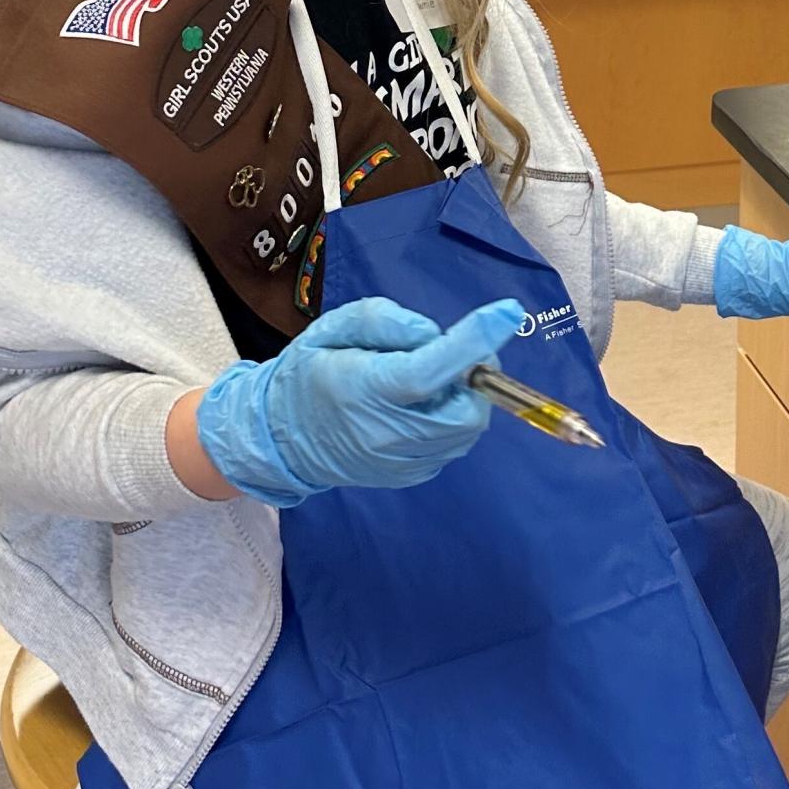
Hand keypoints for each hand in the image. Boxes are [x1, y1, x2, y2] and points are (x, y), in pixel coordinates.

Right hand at [195, 293, 526, 507]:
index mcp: (366, 390)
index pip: (431, 370)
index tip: (508, 314)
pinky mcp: (412, 475)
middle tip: (457, 352)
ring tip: (430, 379)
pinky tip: (421, 405)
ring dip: (465, 396)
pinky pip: (453, 444)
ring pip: (467, 429)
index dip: (474, 342)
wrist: (280, 438)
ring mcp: (403, 462)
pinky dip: (451, 418)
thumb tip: (433, 333)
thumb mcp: (333, 328)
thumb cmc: (307, 373)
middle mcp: (389, 433)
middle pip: (466, 408)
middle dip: (476, 373)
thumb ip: (384, 320)